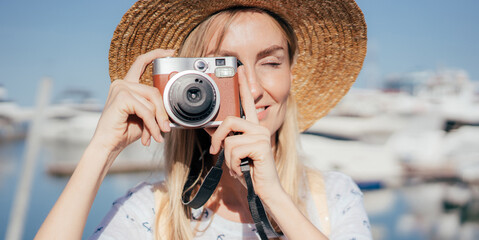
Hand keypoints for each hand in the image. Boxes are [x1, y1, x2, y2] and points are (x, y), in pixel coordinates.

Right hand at [91, 49, 173, 155]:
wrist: (109, 146)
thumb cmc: (125, 132)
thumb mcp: (145, 117)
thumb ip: (155, 108)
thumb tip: (170, 110)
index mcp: (127, 85)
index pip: (141, 63)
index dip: (156, 54)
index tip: (170, 52)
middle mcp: (122, 83)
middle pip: (153, 91)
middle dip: (162, 112)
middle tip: (165, 129)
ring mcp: (120, 88)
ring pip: (151, 102)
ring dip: (156, 122)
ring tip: (155, 136)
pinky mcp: (121, 97)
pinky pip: (146, 110)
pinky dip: (151, 124)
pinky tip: (148, 136)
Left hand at [208, 66, 282, 200]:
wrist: (264, 189)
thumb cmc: (250, 171)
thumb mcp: (235, 153)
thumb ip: (227, 139)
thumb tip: (210, 130)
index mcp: (253, 127)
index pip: (247, 102)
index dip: (242, 85)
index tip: (238, 69)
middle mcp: (259, 127)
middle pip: (229, 121)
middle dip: (217, 138)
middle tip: (215, 151)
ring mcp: (261, 135)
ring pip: (229, 141)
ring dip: (228, 159)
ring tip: (238, 166)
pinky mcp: (261, 145)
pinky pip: (234, 151)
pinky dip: (233, 165)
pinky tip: (243, 170)